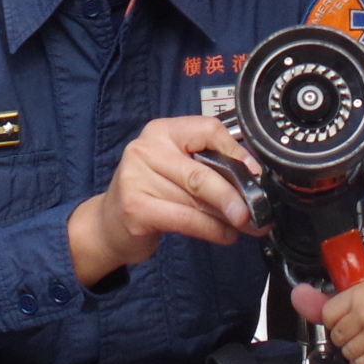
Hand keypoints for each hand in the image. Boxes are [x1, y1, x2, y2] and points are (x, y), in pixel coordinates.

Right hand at [66, 115, 257, 285]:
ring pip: (197, 200)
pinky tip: (225, 235)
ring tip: (244, 227)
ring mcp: (137, 178)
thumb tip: (252, 179)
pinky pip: (186, 219)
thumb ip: (207, 166)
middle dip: (235, 194)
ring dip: (227, 218)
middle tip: (256, 212)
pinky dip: (212, 230)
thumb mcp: (176, 169)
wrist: (108, 224)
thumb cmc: (150, 192)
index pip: (207, 129)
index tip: (254, 173)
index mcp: (162, 131)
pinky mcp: (136, 209)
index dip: (235, 152)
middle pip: (203, 170)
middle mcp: (146, 149)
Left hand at [317, 256, 363, 359]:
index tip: (337, 320)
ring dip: (354, 351)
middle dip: (342, 337)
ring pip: (351, 352)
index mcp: (356, 295)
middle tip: (351, 334)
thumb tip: (349, 289)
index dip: (331, 319)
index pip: (327, 315)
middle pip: (338, 336)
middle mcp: (363, 315)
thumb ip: (360, 285)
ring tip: (363, 346)